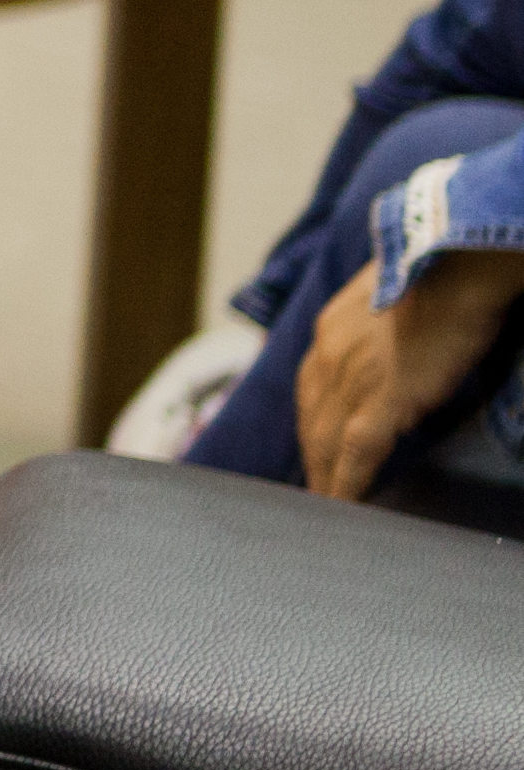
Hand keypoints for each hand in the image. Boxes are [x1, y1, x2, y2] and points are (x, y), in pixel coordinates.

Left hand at [297, 245, 523, 500]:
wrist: (458, 264)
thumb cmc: (442, 275)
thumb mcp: (393, 297)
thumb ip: (383, 328)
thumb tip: (396, 351)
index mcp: (332, 327)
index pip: (312, 384)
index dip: (313, 416)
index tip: (312, 441)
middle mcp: (329, 353)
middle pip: (311, 415)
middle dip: (310, 453)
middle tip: (310, 487)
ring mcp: (352, 377)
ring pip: (325, 438)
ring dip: (322, 474)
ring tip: (323, 505)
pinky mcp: (383, 398)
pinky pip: (356, 451)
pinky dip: (346, 481)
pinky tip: (342, 504)